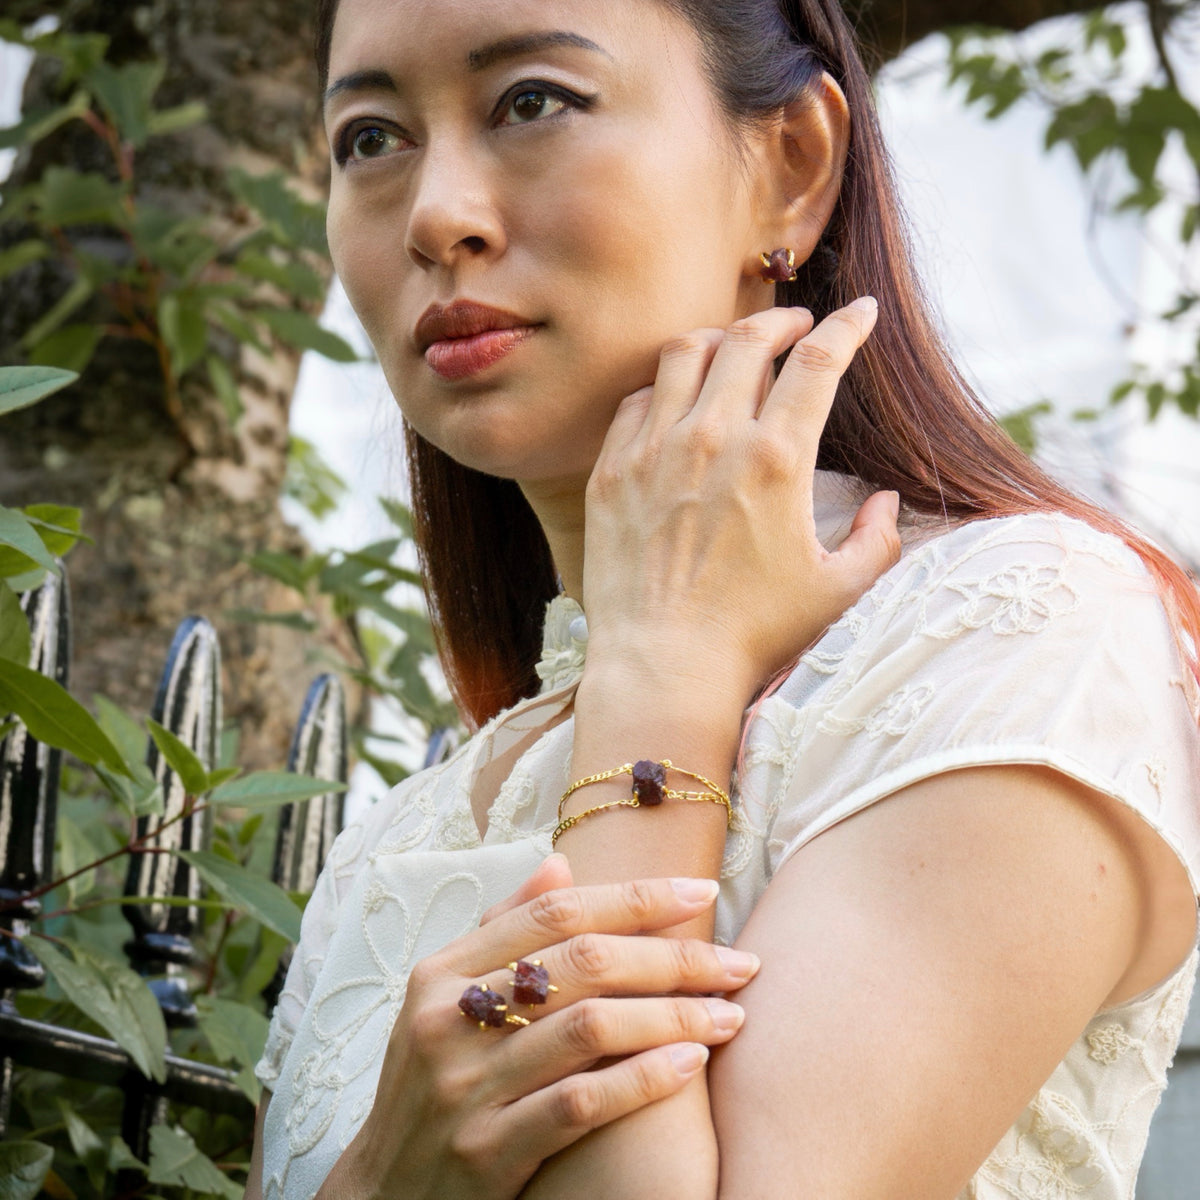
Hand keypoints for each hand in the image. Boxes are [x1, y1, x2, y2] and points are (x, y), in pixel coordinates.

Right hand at [319, 870, 759, 1199]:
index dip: (635, 897)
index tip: (701, 892)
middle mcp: (449, 1019)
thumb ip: (503, 932)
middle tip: (740, 963)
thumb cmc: (432, 1085)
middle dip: (674, 958)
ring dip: (674, 1016)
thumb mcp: (445, 1002)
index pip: (555, 913)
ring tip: (731, 1015)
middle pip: (582, 962)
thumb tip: (560, 865)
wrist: (384, 1195)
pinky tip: (692, 1065)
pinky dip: (644, 1079)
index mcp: (442, 972)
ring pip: (591, 1028)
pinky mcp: (487, 1152)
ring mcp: (465, 1086)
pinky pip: (583, 1104)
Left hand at [581, 300, 900, 707]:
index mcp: (777, 459)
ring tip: (735, 350)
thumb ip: (878, 540)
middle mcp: (713, 439)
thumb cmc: (754, 635)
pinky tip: (678, 402)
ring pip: (684, 353)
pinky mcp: (613, 471)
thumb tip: (885, 501)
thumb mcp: (837, 590)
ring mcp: (654, 450)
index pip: (819, 360)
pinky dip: (664, 387)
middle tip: (797, 325)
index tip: (862, 312)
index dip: (847, 325)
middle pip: (749, 338)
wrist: (663, 667)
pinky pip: (637, 400)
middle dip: (782, 318)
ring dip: (718, 339)